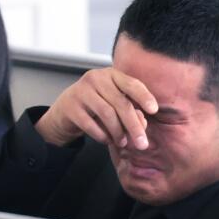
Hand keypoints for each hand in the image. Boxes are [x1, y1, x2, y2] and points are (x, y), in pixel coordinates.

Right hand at [36, 68, 156, 148]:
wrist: (65, 111)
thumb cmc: (96, 106)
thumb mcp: (115, 104)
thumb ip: (130, 111)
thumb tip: (142, 124)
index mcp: (111, 75)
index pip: (131, 83)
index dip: (144, 96)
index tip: (154, 110)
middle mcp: (95, 78)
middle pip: (121, 103)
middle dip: (134, 125)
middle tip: (143, 144)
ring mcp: (81, 91)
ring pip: (107, 114)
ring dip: (118, 132)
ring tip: (123, 142)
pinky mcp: (70, 107)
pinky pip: (91, 125)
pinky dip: (102, 135)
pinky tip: (107, 140)